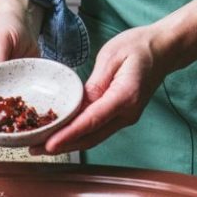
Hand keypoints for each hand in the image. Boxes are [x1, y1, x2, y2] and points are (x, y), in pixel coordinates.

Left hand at [31, 0, 196, 154]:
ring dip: (67, 143)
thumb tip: (78, 104)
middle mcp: (126, 114)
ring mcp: (125, 118)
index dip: (68, 135)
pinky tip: (59, 135)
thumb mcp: (112, 56)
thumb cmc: (139, 47)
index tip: (49, 144)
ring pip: (92, 137)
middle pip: (89, 137)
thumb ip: (94, 83)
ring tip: (40, 146)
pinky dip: (77, 135)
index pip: (91, 121)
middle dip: (61, 145)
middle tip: (33, 149)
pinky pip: (96, 129)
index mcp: (124, 97)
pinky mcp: (120, 116)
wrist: (163, 50)